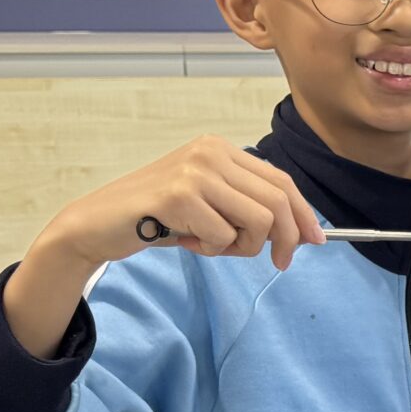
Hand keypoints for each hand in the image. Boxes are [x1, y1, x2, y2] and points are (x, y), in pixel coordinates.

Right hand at [47, 135, 323, 271]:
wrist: (95, 225)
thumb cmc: (156, 218)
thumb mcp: (209, 205)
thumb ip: (248, 206)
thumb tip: (303, 231)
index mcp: (220, 149)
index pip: (281, 181)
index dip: (303, 214)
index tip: (315, 241)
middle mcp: (210, 152)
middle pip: (278, 201)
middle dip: (284, 239)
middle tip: (276, 262)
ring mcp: (195, 171)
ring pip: (258, 221)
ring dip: (242, 247)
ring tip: (210, 245)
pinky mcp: (179, 195)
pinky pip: (224, 236)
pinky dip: (211, 250)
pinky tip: (185, 241)